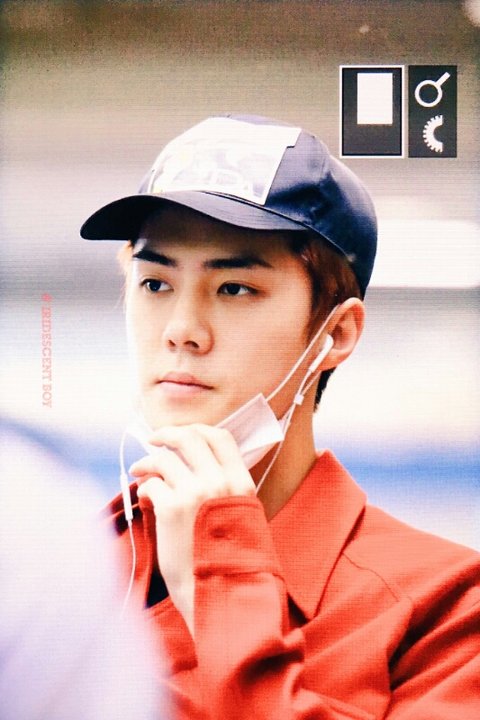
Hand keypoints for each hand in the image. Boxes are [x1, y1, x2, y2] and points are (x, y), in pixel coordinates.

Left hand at [130, 424, 254, 635]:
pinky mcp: (171, 508)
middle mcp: (219, 482)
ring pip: (164, 459)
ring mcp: (195, 493)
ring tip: (139, 471)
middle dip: (167, 434)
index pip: (221, 438)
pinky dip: (145, 488)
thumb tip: (195, 468)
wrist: (221, 592)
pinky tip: (145, 498)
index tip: (183, 433)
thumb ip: (225, 490)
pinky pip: (151, 484)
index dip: (199, 430)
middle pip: (190, 439)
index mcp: (241, 484)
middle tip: (152, 439)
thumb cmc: (229, 561)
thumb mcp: (240, 517)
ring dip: (148, 461)